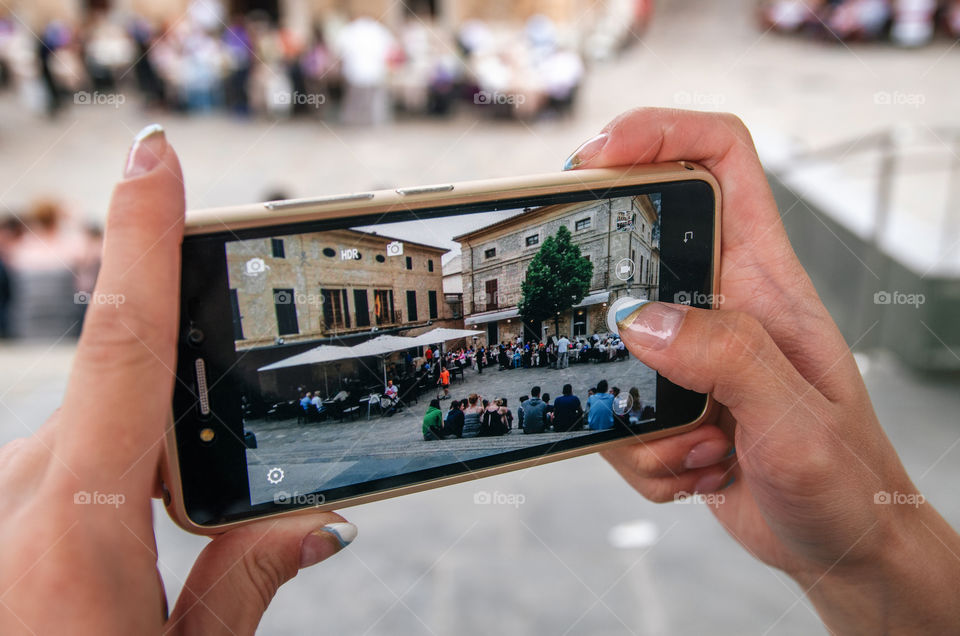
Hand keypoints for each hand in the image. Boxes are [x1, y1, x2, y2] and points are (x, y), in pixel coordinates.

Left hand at [0, 125, 355, 633]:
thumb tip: (319, 524)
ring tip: (132, 583)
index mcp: (74, 525)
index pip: (122, 345)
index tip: (154, 156)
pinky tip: (91, 574)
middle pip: (109, 409)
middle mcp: (12, 502)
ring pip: (71, 449)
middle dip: (167, 434)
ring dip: (120, 484)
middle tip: (180, 528)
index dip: (141, 239)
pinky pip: (41, 479)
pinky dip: (84, 501)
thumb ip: (244, 584)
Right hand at [565, 108, 959, 632]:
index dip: (659, 134)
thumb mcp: (798, 424)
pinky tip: (695, 471)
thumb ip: (728, 360)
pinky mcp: (667, 398)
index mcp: (766, 281)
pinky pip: (615, 404)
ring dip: (633, 407)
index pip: (720, 161)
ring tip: (698, 445)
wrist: (843, 546)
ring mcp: (690, 353)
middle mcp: (722, 305)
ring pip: (613, 343)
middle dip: (604, 285)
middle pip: (640, 245)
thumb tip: (642, 321)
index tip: (598, 155)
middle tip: (583, 318)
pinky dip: (640, 452)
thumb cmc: (848, 481)